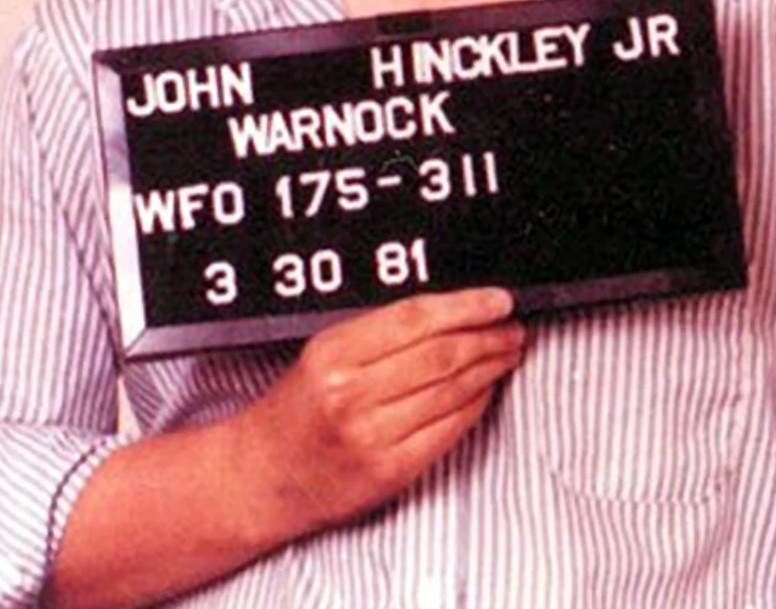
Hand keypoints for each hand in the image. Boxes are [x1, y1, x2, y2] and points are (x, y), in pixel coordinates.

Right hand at [232, 288, 524, 540]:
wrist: (263, 475)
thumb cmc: (298, 407)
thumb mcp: (324, 353)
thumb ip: (380, 334)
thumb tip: (452, 312)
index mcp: (334, 353)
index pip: (415, 318)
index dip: (466, 306)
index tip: (498, 299)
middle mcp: (351, 394)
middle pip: (441, 355)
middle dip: (489, 337)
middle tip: (513, 327)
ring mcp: (372, 437)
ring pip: (451, 392)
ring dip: (490, 369)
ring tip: (508, 352)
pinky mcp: (389, 473)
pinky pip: (448, 431)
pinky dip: (476, 406)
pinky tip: (487, 390)